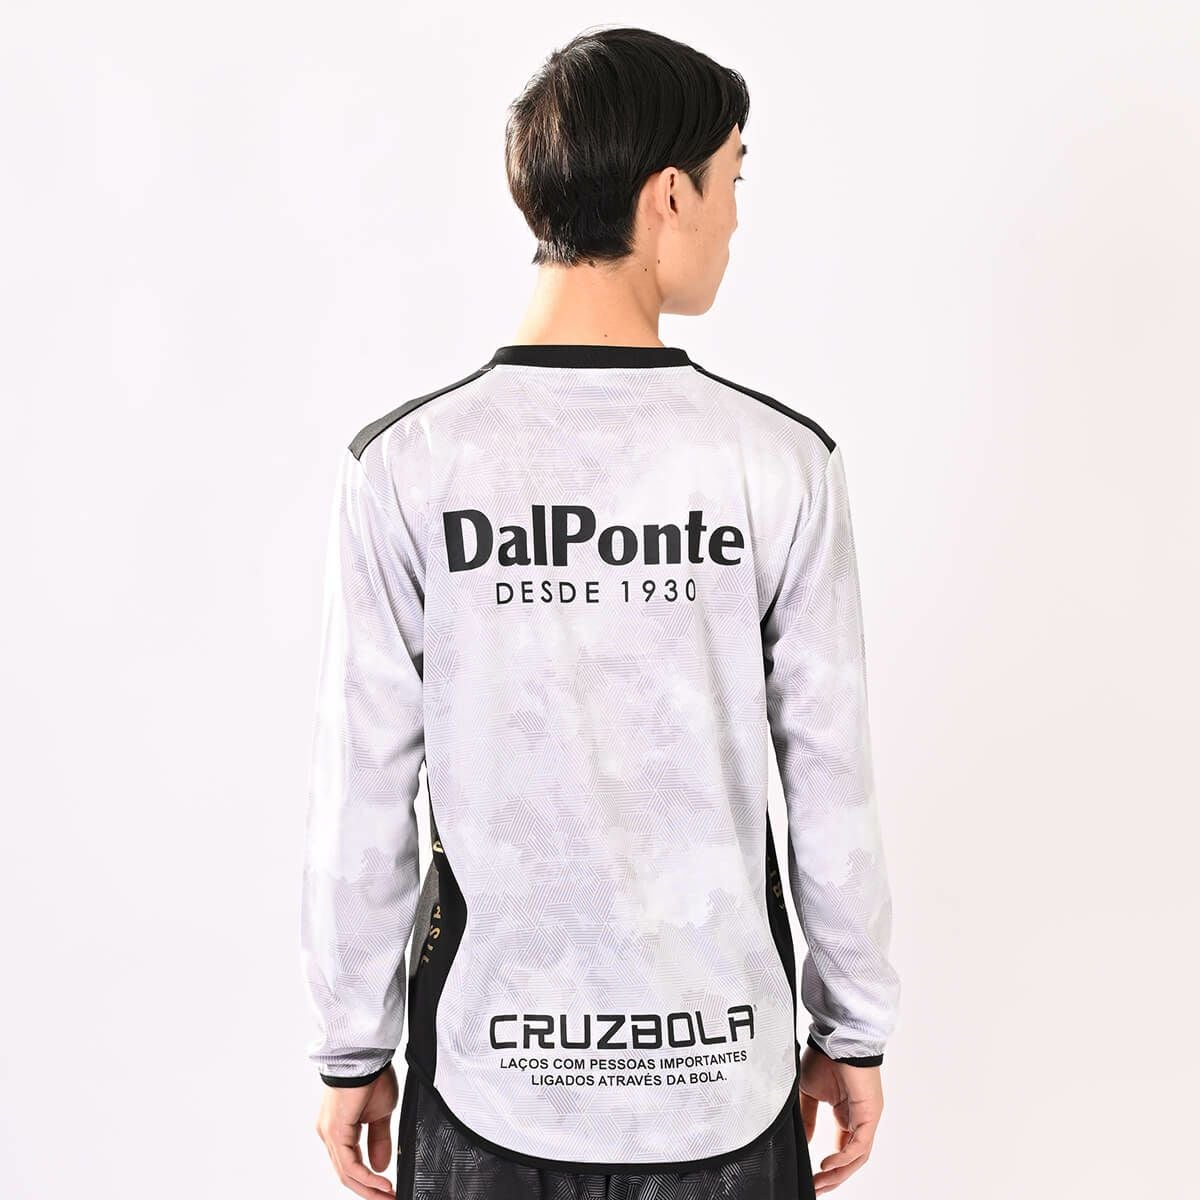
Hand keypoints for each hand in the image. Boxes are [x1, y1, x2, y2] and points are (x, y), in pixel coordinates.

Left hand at [315, 1065, 399, 1197]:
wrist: (365, 1055)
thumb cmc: (372, 1075)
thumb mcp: (381, 1113)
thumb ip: (379, 1140)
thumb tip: (381, 1166)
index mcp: (339, 1129)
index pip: (351, 1164)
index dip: (369, 1181)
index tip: (388, 1190)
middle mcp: (329, 1134)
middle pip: (347, 1173)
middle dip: (369, 1190)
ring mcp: (329, 1133)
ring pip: (346, 1172)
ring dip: (368, 1188)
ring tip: (387, 1196)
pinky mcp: (334, 1131)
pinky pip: (349, 1163)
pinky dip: (366, 1176)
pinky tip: (381, 1183)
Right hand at [798, 1045, 883, 1193]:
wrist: (835, 1038)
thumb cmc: (824, 1056)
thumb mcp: (809, 1092)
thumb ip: (807, 1117)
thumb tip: (804, 1141)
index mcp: (845, 1113)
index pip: (841, 1148)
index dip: (828, 1167)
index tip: (811, 1177)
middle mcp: (858, 1119)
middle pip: (850, 1159)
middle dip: (833, 1178)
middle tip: (816, 1188)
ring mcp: (867, 1119)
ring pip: (856, 1157)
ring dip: (839, 1173)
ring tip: (820, 1183)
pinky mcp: (870, 1115)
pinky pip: (859, 1145)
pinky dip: (844, 1158)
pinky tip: (828, 1165)